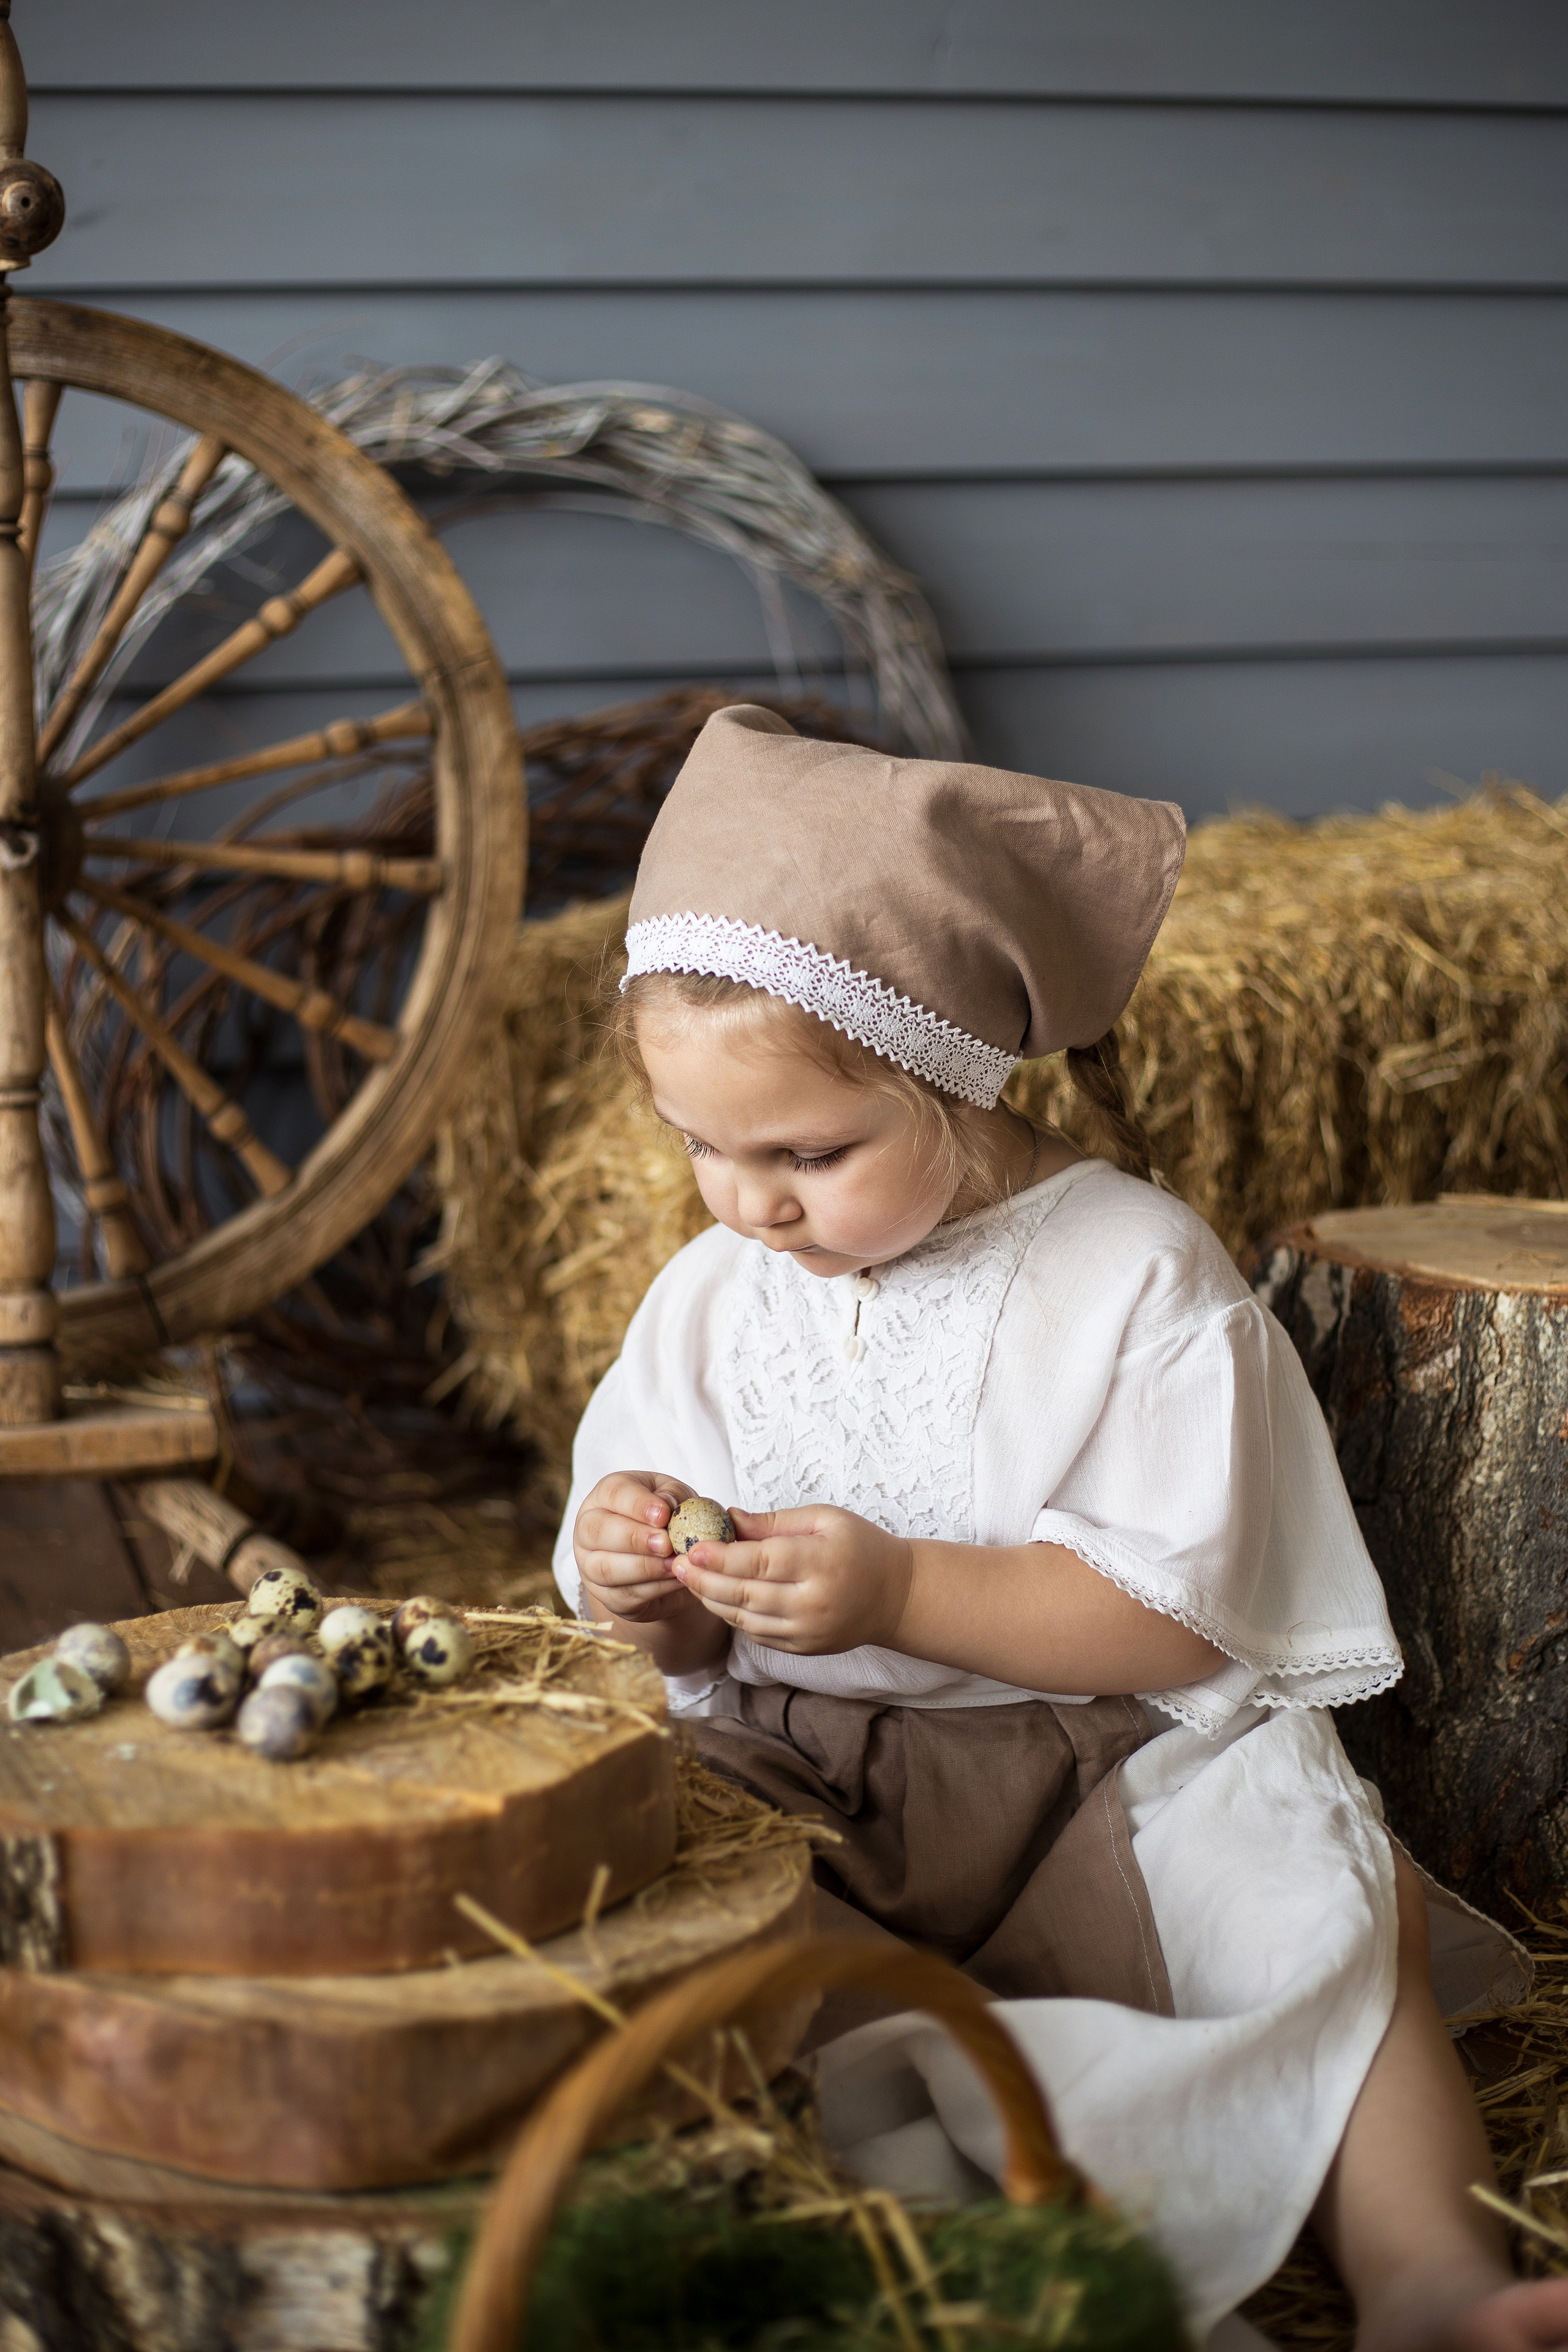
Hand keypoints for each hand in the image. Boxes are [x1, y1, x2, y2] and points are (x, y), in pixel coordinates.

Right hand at [574, 1470, 702, 1624]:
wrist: (668, 1558)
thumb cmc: (668, 1517)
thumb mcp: (676, 1497)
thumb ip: (673, 1496)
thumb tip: (666, 1504)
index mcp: (606, 1494)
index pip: (613, 1493)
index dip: (637, 1504)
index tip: (663, 1515)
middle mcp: (589, 1527)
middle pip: (597, 1531)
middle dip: (634, 1538)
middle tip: (666, 1544)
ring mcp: (590, 1564)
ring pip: (605, 1568)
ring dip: (643, 1568)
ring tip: (674, 1564)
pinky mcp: (605, 1595)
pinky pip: (623, 1595)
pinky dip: (653, 1589)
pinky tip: (675, 1579)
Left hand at [674, 1504, 913, 1654]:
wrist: (896, 1597)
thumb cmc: (861, 1548)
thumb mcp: (825, 1519)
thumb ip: (775, 1522)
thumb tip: (728, 1518)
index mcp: (821, 1564)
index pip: (761, 1563)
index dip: (722, 1557)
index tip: (692, 1547)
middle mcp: (813, 1604)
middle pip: (745, 1594)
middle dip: (704, 1580)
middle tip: (676, 1563)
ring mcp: (807, 1632)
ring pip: (744, 1619)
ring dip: (711, 1600)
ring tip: (688, 1579)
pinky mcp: (802, 1649)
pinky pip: (756, 1634)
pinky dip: (732, 1616)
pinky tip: (716, 1597)